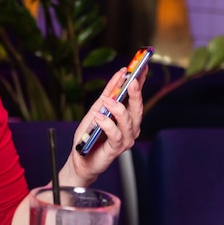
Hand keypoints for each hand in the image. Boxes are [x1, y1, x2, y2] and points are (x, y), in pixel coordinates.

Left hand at [63, 65, 147, 184]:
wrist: (81, 158)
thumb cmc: (90, 135)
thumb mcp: (97, 108)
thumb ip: (108, 93)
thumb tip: (119, 74)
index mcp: (127, 117)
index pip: (136, 96)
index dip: (141, 81)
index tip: (142, 65)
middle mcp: (130, 128)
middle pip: (136, 109)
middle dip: (135, 93)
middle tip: (131, 80)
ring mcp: (125, 139)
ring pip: (128, 122)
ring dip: (117, 109)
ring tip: (107, 100)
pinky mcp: (115, 149)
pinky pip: (115, 135)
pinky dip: (107, 124)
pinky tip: (99, 116)